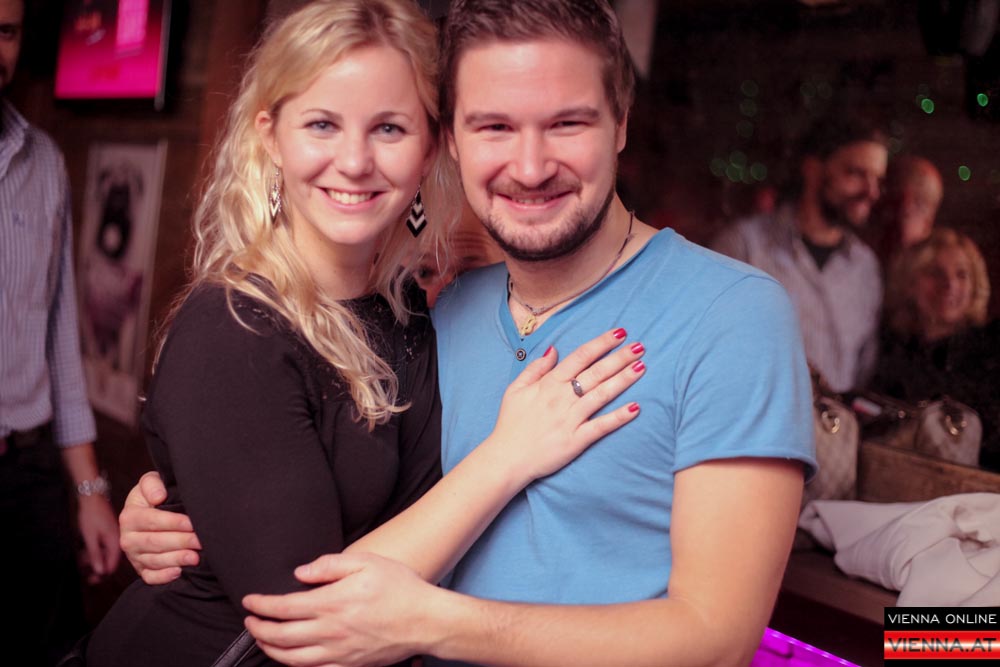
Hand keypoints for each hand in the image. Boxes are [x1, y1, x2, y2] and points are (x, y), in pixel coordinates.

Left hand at [77, 494, 120, 582]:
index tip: (92, 580)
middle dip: (98, 569)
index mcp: (115, 542)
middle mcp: (117, 540)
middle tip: (87, 577)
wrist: (92, 497)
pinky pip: (103, 547)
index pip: (112, 565)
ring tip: (81, 563)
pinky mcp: (108, 533)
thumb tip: (100, 571)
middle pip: (110, 561)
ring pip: (106, 554)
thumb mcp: (90, 537)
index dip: (102, 575)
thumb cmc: (91, 515)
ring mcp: (113, 536)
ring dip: (94, 560)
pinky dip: (94, 552)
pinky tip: (84, 553)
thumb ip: (96, 555)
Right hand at [118, 471, 201, 583]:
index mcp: (130, 516)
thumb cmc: (155, 494)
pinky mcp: (141, 569)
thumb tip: (158, 497)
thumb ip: (151, 484)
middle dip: (181, 542)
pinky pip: (150, 577)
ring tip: (196, 557)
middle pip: (155, 542)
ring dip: (176, 559)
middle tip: (201, 541)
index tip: (192, 523)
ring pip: (154, 561)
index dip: (174, 522)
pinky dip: (163, 577)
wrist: (148, 509)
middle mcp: (128, 538)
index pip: (153, 521)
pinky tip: (179, 572)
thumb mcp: (150, 482)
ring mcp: (134, 556)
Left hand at [244, 552, 436, 666]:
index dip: (260, 605)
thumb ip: (330, 565)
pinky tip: (291, 659)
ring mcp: (338, 652)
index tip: (249, 601)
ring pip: (292, 658)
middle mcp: (330, 631)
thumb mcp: (366, 562)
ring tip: (262, 640)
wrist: (426, 620)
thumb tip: (300, 573)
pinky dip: (295, 666)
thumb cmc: (399, 587)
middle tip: (249, 622)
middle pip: (280, 636)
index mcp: (331, 603)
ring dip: (270, 650)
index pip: (282, 607)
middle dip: (258, 630)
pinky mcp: (349, 665)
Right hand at [486, 327, 645, 484]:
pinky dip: (618, 417)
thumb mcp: (515, 389)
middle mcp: (562, 398)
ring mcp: (570, 419)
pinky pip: (601, 426)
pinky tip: (635, 408)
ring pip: (602, 394)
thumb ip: (535, 368)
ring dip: (623, 380)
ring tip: (642, 367)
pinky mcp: (576, 440)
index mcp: (548, 383)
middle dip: (619, 357)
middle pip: (596, 372)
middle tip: (640, 346)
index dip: (601, 343)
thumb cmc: (510, 423)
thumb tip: (553, 349)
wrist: (506, 458)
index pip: (580, 357)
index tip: (619, 333)